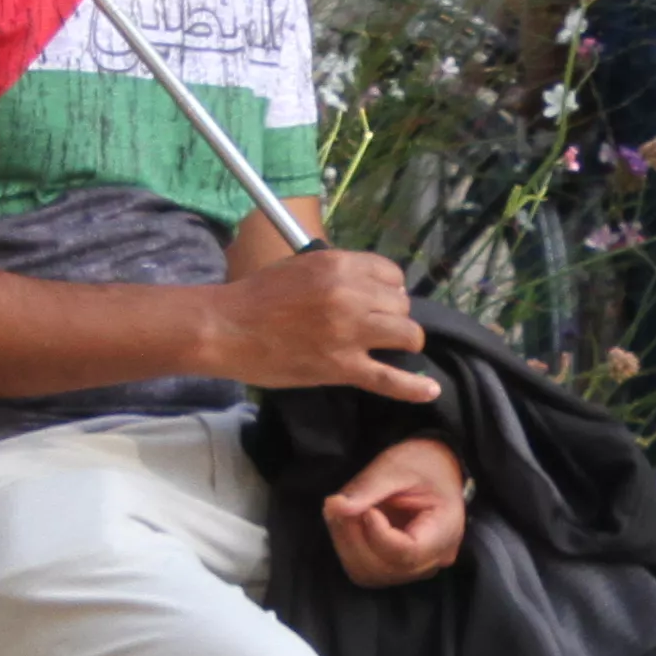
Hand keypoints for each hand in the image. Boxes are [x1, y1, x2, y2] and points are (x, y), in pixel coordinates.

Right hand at [206, 244, 443, 399]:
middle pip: (402, 305)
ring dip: (403, 342)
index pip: (392, 274)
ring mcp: (349, 332)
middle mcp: (351, 294)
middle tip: (375, 326)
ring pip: (407, 335)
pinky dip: (414, 387)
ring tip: (392, 348)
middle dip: (393, 315)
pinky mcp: (342, 367)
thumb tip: (368, 286)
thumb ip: (338, 273)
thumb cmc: (256, 297)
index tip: (380, 300)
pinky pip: (390, 379)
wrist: (226, 328)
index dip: (390, 290)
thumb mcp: (301, 266)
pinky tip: (429, 390)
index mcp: (339, 264)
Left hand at [321, 436, 472, 586]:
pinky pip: (364, 569)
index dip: (377, 534)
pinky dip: (347, 546)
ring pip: (368, 573)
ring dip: (346, 541)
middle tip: (342, 502)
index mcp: (445, 532)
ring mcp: (414, 569)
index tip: (365, 507)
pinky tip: (349, 521)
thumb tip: (334, 507)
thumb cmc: (422, 464)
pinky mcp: (395, 568)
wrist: (434, 470)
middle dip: (353, 536)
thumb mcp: (396, 467)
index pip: (406, 554)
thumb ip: (367, 488)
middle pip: (384, 567)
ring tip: (345, 508)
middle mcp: (433, 560)